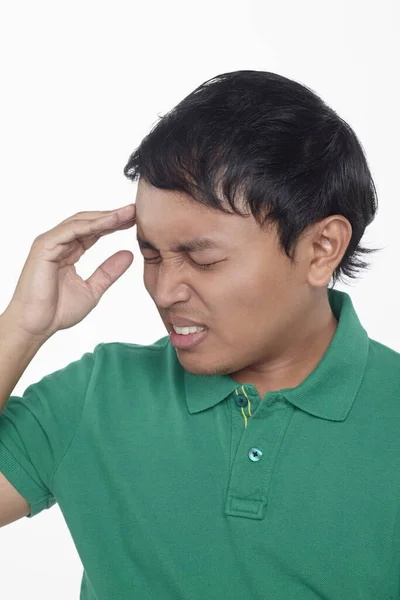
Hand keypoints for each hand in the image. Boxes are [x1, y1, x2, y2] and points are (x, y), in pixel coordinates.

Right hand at [4, 203, 135, 339]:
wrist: (37, 325)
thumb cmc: (58, 311)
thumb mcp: (93, 289)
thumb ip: (109, 272)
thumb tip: (129, 254)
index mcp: (68, 252)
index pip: (93, 232)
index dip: (114, 225)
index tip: (135, 221)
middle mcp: (59, 243)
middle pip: (89, 222)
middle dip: (113, 216)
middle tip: (135, 211)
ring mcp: (50, 243)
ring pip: (81, 222)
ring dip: (106, 217)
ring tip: (127, 213)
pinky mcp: (45, 246)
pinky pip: (72, 230)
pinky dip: (92, 225)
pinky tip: (111, 222)